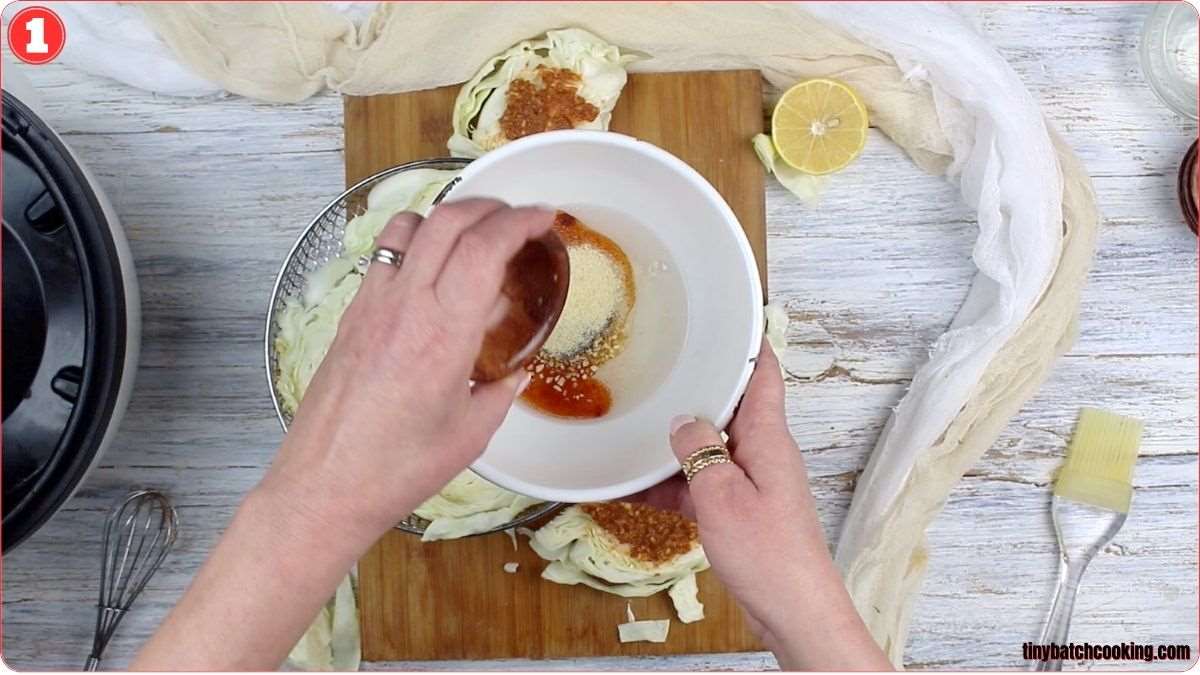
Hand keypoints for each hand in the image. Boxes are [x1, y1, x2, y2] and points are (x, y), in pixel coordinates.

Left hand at [260, 199, 549, 545]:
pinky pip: (384, 256)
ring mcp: (372, 304)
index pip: (485, 246)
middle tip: (517, 219)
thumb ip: (500, 392)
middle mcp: (405, 305)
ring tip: (473, 234)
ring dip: (447, 216)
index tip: (544, 218)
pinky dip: (416, 243)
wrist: (326, 485)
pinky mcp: (351, 315)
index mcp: (444, 331)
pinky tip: (432, 270)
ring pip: (409, 226)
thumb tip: (516, 373)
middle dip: (490, 206)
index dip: (520, 220)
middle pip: (448, 219)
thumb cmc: (398, 467)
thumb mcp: (471, 433)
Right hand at [639, 340, 890, 670]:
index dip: (749, 344)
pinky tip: (637, 487)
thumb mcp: (721, 495)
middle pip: (730, 409)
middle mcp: (764, 453)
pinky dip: (674, 484)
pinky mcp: (741, 513)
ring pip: (710, 449)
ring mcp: (752, 484)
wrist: (793, 611)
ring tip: (634, 427)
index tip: (725, 318)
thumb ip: (699, 452)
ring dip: (677, 443)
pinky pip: (703, 486)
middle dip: (696, 390)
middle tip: (658, 367)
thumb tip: (681, 420)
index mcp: (768, 438)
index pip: (764, 375)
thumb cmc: (767, 551)